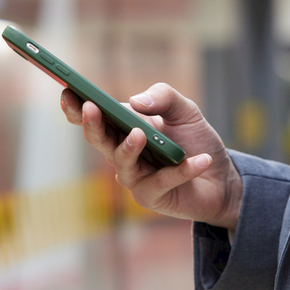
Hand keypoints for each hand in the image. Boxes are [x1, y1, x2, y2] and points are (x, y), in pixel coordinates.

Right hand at [60, 83, 241, 229]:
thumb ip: (163, 97)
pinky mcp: (152, 196)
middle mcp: (122, 152)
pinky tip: (201, 160)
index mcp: (123, 127)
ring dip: (128, 148)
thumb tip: (136, 101)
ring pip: (122, 163)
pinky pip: (162, 182)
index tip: (68, 92)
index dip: (76, 107)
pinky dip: (182, 170)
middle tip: (91, 108)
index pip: (92, 117)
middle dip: (92, 124)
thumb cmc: (196, 141)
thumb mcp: (185, 110)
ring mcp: (134, 176)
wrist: (221, 177)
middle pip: (98, 140)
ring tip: (140, 134)